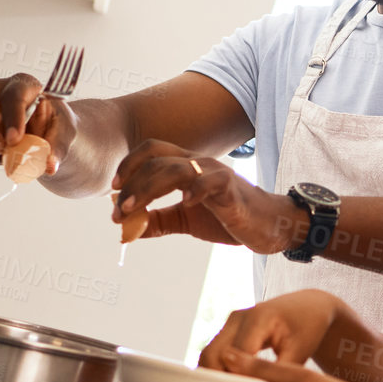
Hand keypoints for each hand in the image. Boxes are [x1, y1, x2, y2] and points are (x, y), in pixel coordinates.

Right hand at [0, 73, 78, 174]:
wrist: (49, 133)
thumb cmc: (57, 124)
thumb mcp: (65, 131)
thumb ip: (57, 146)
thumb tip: (50, 166)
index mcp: (23, 85)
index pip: (12, 96)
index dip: (12, 117)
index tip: (15, 139)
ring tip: (16, 158)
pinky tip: (10, 158)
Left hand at [111, 139, 303, 251]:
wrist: (269, 226)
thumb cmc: (229, 218)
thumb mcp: (186, 221)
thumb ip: (158, 221)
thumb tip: (126, 230)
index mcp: (187, 167)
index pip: (152, 151)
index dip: (129, 165)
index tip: (113, 188)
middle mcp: (199, 164)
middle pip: (157, 159)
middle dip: (131, 183)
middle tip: (117, 209)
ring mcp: (216, 174)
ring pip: (176, 169)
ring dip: (148, 189)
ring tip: (132, 209)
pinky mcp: (232, 190)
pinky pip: (211, 182)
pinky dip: (195, 190)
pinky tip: (183, 203)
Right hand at [199, 290, 341, 367]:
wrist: (309, 307)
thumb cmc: (308, 328)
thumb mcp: (300, 351)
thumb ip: (279, 372)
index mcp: (258, 318)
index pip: (236, 355)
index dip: (235, 380)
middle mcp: (239, 316)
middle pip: (214, 354)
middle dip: (217, 381)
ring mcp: (231, 321)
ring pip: (209, 353)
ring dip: (214, 377)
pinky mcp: (229, 329)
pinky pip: (215, 352)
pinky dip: (218, 370)